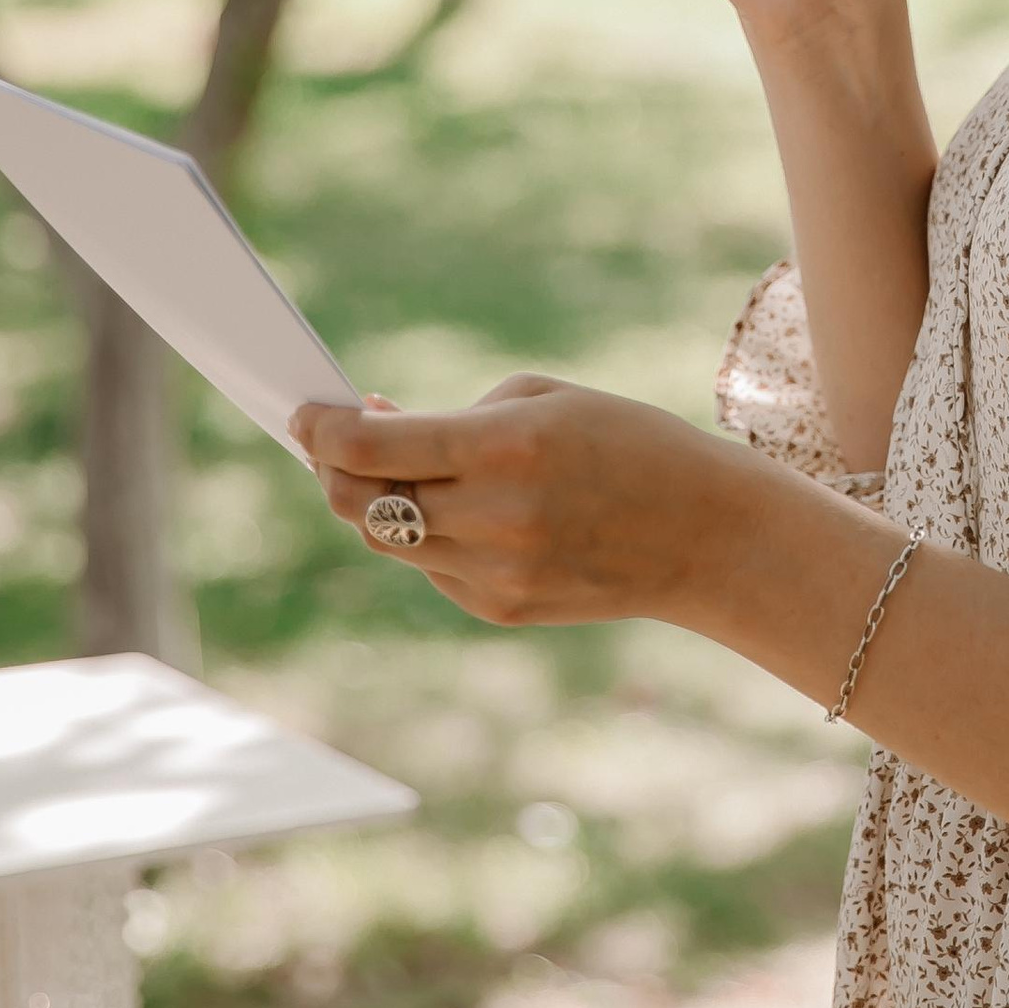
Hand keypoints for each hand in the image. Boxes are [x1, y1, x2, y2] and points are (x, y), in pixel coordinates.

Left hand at [293, 377, 730, 630]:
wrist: (705, 536)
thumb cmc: (629, 444)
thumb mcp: (545, 400)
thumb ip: (452, 414)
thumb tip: (370, 424)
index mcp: (505, 449)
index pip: (369, 449)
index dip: (319, 430)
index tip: (302, 412)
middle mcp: (491, 517)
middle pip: (359, 503)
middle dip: (333, 467)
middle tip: (333, 440)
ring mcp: (492, 573)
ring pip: (386, 539)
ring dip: (377, 501)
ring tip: (402, 468)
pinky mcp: (498, 607)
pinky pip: (431, 567)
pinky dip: (429, 534)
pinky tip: (467, 511)